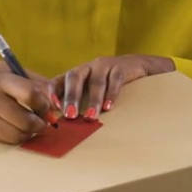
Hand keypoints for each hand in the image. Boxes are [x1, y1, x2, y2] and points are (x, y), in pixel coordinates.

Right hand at [0, 60, 58, 143]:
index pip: (30, 95)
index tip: (47, 106)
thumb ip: (33, 80)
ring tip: (32, 126)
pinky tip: (18, 129)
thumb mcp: (6, 68)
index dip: (44, 104)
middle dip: (40, 124)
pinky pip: (4, 140)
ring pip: (16, 134)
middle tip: (44, 121)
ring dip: (30, 134)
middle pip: (25, 120)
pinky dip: (16, 137)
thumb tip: (56, 98)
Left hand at [52, 55, 175, 120]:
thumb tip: (65, 125)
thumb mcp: (91, 91)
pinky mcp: (121, 67)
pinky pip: (115, 79)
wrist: (137, 67)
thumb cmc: (108, 84)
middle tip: (70, 115)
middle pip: (74, 77)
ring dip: (93, 100)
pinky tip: (109, 106)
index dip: (54, 93)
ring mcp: (104, 66)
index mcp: (77, 74)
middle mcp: (87, 68)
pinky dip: (111, 94)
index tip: (53, 109)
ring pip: (96, 81)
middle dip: (71, 97)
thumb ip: (80, 103)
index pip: (59, 80)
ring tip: (91, 117)